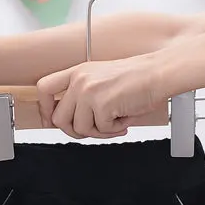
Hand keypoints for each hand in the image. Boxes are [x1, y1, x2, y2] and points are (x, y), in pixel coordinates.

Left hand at [36, 54, 166, 138]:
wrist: (160, 72)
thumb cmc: (136, 79)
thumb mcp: (101, 81)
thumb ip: (81, 98)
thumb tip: (69, 124)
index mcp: (77, 72)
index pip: (43, 88)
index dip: (44, 109)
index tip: (49, 120)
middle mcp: (80, 80)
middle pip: (58, 119)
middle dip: (76, 131)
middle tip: (94, 129)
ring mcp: (89, 91)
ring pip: (79, 129)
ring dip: (98, 132)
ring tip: (115, 121)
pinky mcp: (102, 104)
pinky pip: (100, 130)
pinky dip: (114, 130)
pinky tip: (124, 118)